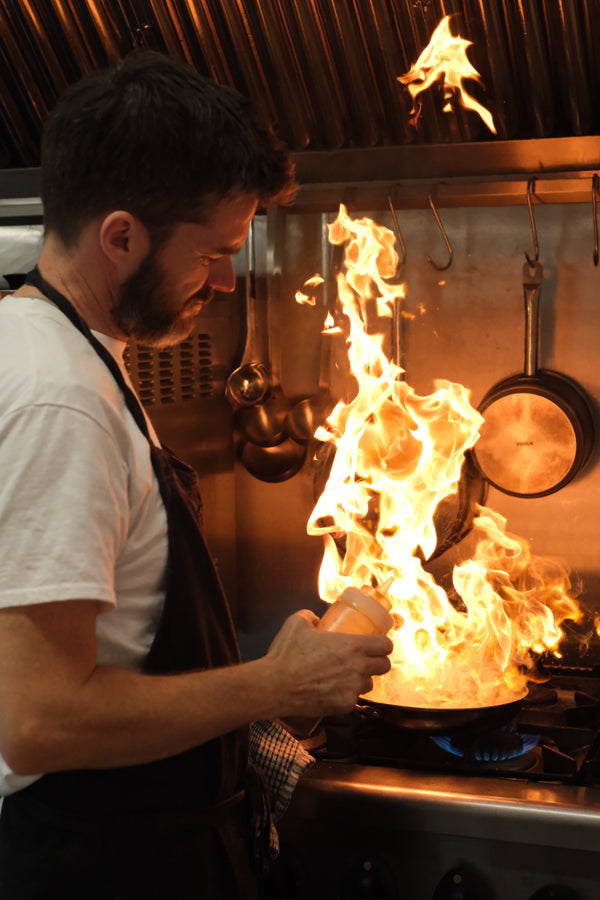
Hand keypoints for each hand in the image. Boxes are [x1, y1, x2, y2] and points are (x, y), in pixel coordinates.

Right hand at [265, 610, 392, 718]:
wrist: (275, 686)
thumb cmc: (286, 654)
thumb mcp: (296, 623)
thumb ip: (310, 616)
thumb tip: (316, 619)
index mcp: (353, 645)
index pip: (386, 646)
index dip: (383, 644)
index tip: (377, 644)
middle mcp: (358, 668)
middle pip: (385, 666)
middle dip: (377, 662)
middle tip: (363, 660)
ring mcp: (352, 689)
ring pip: (369, 684)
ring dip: (361, 679)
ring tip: (345, 676)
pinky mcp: (344, 706)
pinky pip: (353, 699)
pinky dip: (346, 695)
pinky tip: (332, 690)